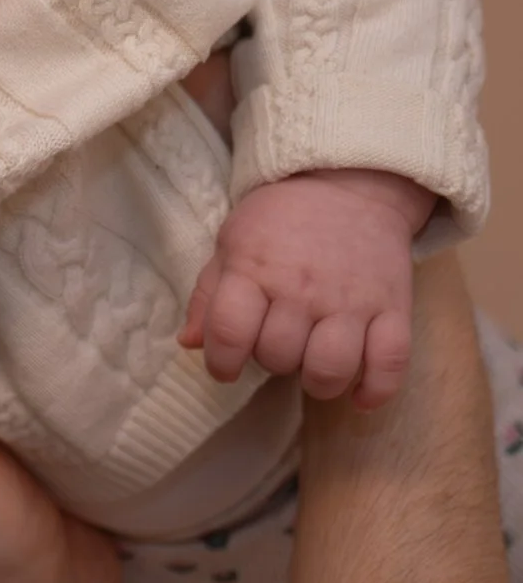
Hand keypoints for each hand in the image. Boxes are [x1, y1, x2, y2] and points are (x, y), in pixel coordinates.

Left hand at [180, 169, 436, 407]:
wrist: (350, 185)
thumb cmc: (280, 219)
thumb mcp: (231, 243)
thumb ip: (208, 294)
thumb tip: (189, 343)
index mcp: (254, 270)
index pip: (229, 333)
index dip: (221, 362)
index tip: (225, 367)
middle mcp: (302, 289)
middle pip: (279, 356)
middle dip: (270, 362)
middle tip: (277, 345)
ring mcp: (352, 301)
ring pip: (331, 368)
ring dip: (317, 382)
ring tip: (312, 367)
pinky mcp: (394, 308)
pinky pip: (391, 363)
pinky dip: (376, 390)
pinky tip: (359, 396)